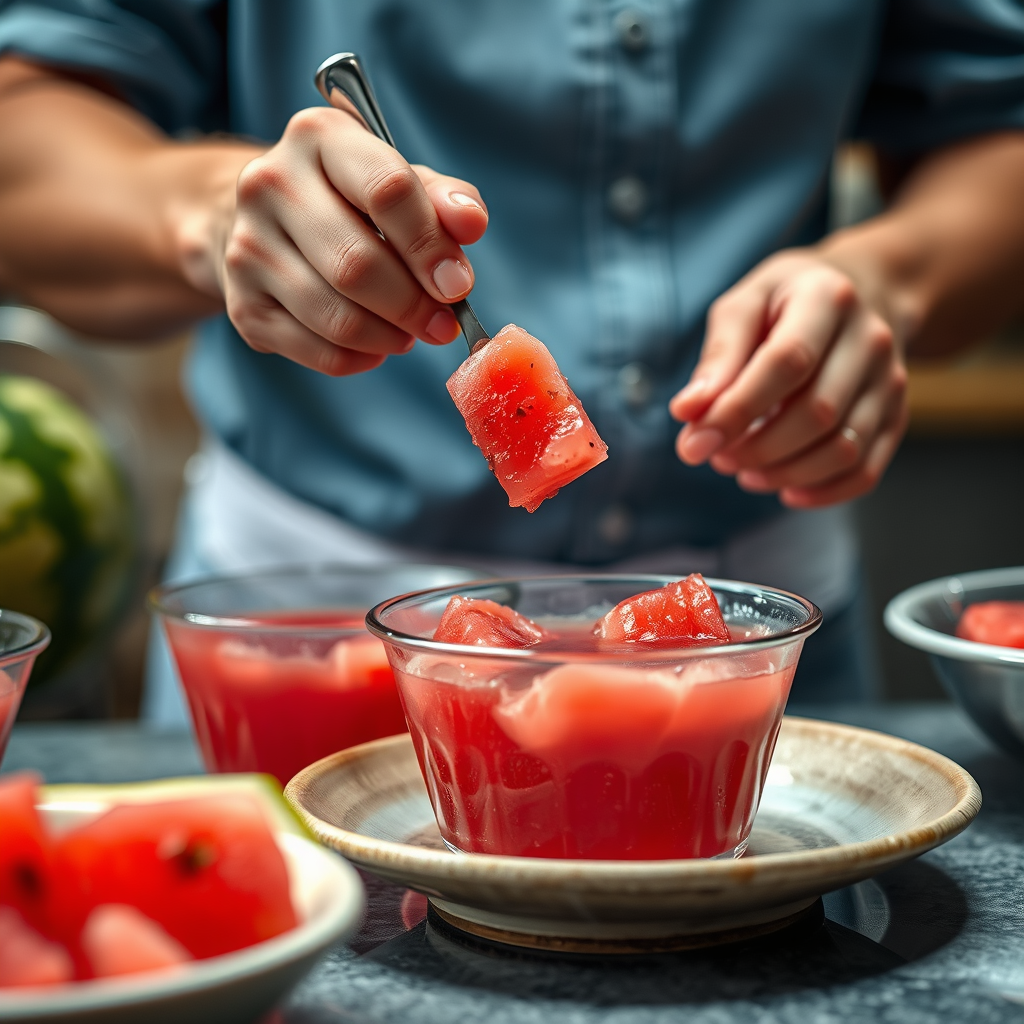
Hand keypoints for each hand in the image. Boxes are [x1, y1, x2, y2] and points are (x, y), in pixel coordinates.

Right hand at [202, 106, 487, 374]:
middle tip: (442, 324)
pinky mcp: (241, 304)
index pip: (386, 190)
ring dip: (389, 337)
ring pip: (336, 317)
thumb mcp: (400, 181)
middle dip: (412, 305)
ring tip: (410, 333)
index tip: (459, 286)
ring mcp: (247, 247)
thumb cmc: (352, 201)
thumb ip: (444, 199)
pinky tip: (375, 345)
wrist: (266, 221)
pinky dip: (359, 358)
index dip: (430, 246)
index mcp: (319, 137)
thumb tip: (470, 224)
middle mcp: (269, 184)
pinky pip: (316, 351)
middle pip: (356, 264)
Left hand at [669, 250, 908, 507]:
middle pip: (818, 413)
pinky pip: (865, 470)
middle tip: (717, 456)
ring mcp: (891, 381)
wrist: (863, 294)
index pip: (786, 363)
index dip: (738, 410)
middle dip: (757, 448)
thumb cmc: (785, 304)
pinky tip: (784, 489)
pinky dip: (821, 492)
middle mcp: (871, 339)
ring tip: (743, 469)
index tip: (695, 443)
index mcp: (827, 299)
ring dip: (784, 474)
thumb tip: (687, 412)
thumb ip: (717, 358)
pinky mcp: (897, 416)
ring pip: (843, 449)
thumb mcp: (743, 307)